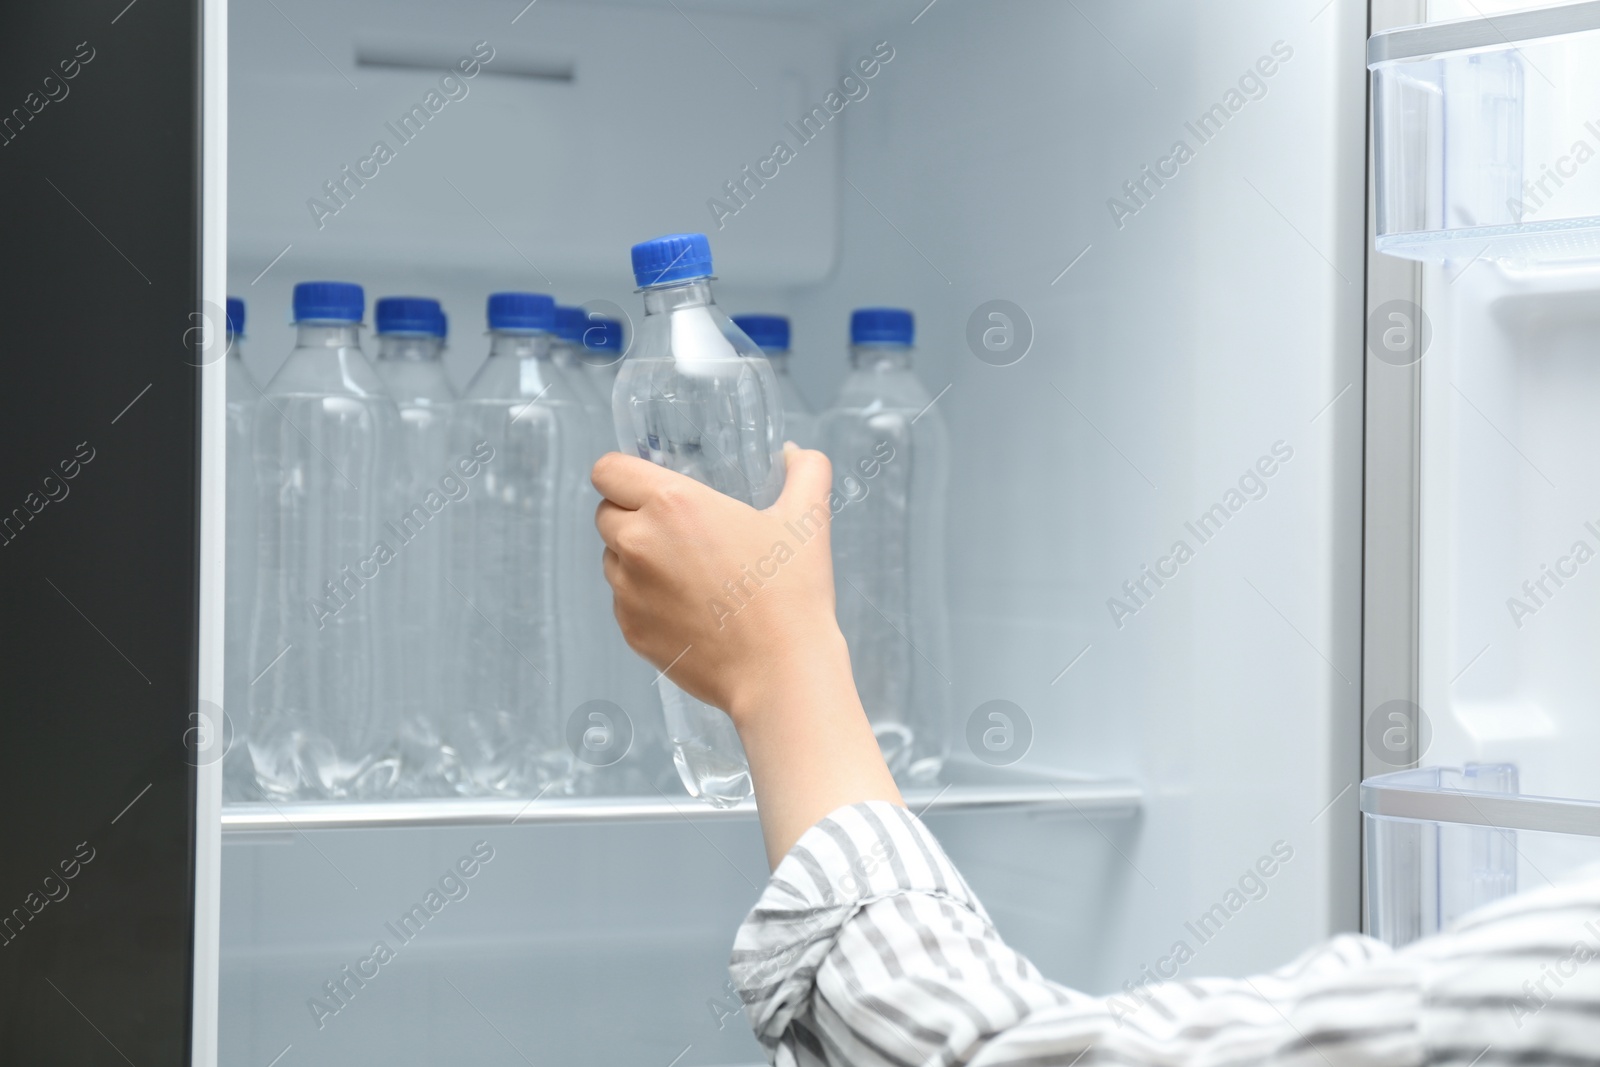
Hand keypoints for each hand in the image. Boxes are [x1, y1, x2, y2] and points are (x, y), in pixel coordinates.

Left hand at [592, 445, 842, 723]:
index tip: (648, 484)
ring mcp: (628, 591)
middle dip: (631, 515)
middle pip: (605, 513)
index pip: (607, 470)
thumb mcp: (806, 520)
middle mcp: (638, 543)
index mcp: (672, 505)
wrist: (779, 671)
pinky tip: (687, 609)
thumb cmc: (791, 594)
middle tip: (677, 531)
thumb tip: (795, 453)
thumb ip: (805, 472)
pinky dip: (644, 599)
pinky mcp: (630, 630)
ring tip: (685, 573)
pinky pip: (623, 600)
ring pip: (611, 559)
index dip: (623, 472)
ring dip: (634, 558)